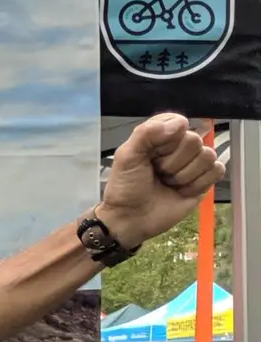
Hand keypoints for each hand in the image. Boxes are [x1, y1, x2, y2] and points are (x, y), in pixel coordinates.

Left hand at [96, 113, 224, 249]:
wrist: (131, 218)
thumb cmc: (125, 187)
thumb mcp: (127, 156)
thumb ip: (147, 133)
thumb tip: (179, 124)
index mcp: (160, 136)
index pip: (179, 122)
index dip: (168, 139)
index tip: (153, 153)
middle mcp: (178, 147)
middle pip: (194, 140)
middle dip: (173, 162)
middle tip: (158, 173)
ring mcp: (192, 163)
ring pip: (208, 156)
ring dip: (184, 175)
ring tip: (168, 183)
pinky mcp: (204, 180)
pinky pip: (216, 171)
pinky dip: (198, 184)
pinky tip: (182, 190)